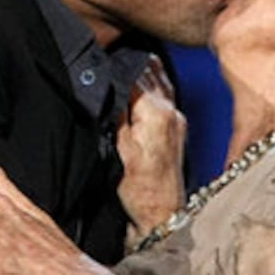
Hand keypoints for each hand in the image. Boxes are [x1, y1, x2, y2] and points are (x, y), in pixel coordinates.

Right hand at [117, 55, 185, 245]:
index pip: (131, 73)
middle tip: (103, 59)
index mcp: (155, 112)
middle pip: (147, 71)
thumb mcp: (117, 150)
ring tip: (118, 68)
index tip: (96, 58)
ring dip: (140, 71)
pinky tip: (139, 84)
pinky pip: (165, 93)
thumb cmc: (138, 191)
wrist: (162, 217)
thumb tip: (109, 84)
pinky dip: (151, 84)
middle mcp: (171, 110)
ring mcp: (177, 118)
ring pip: (158, 79)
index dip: (111, 65)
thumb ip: (115, 114)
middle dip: (126, 64)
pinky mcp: (178, 128)